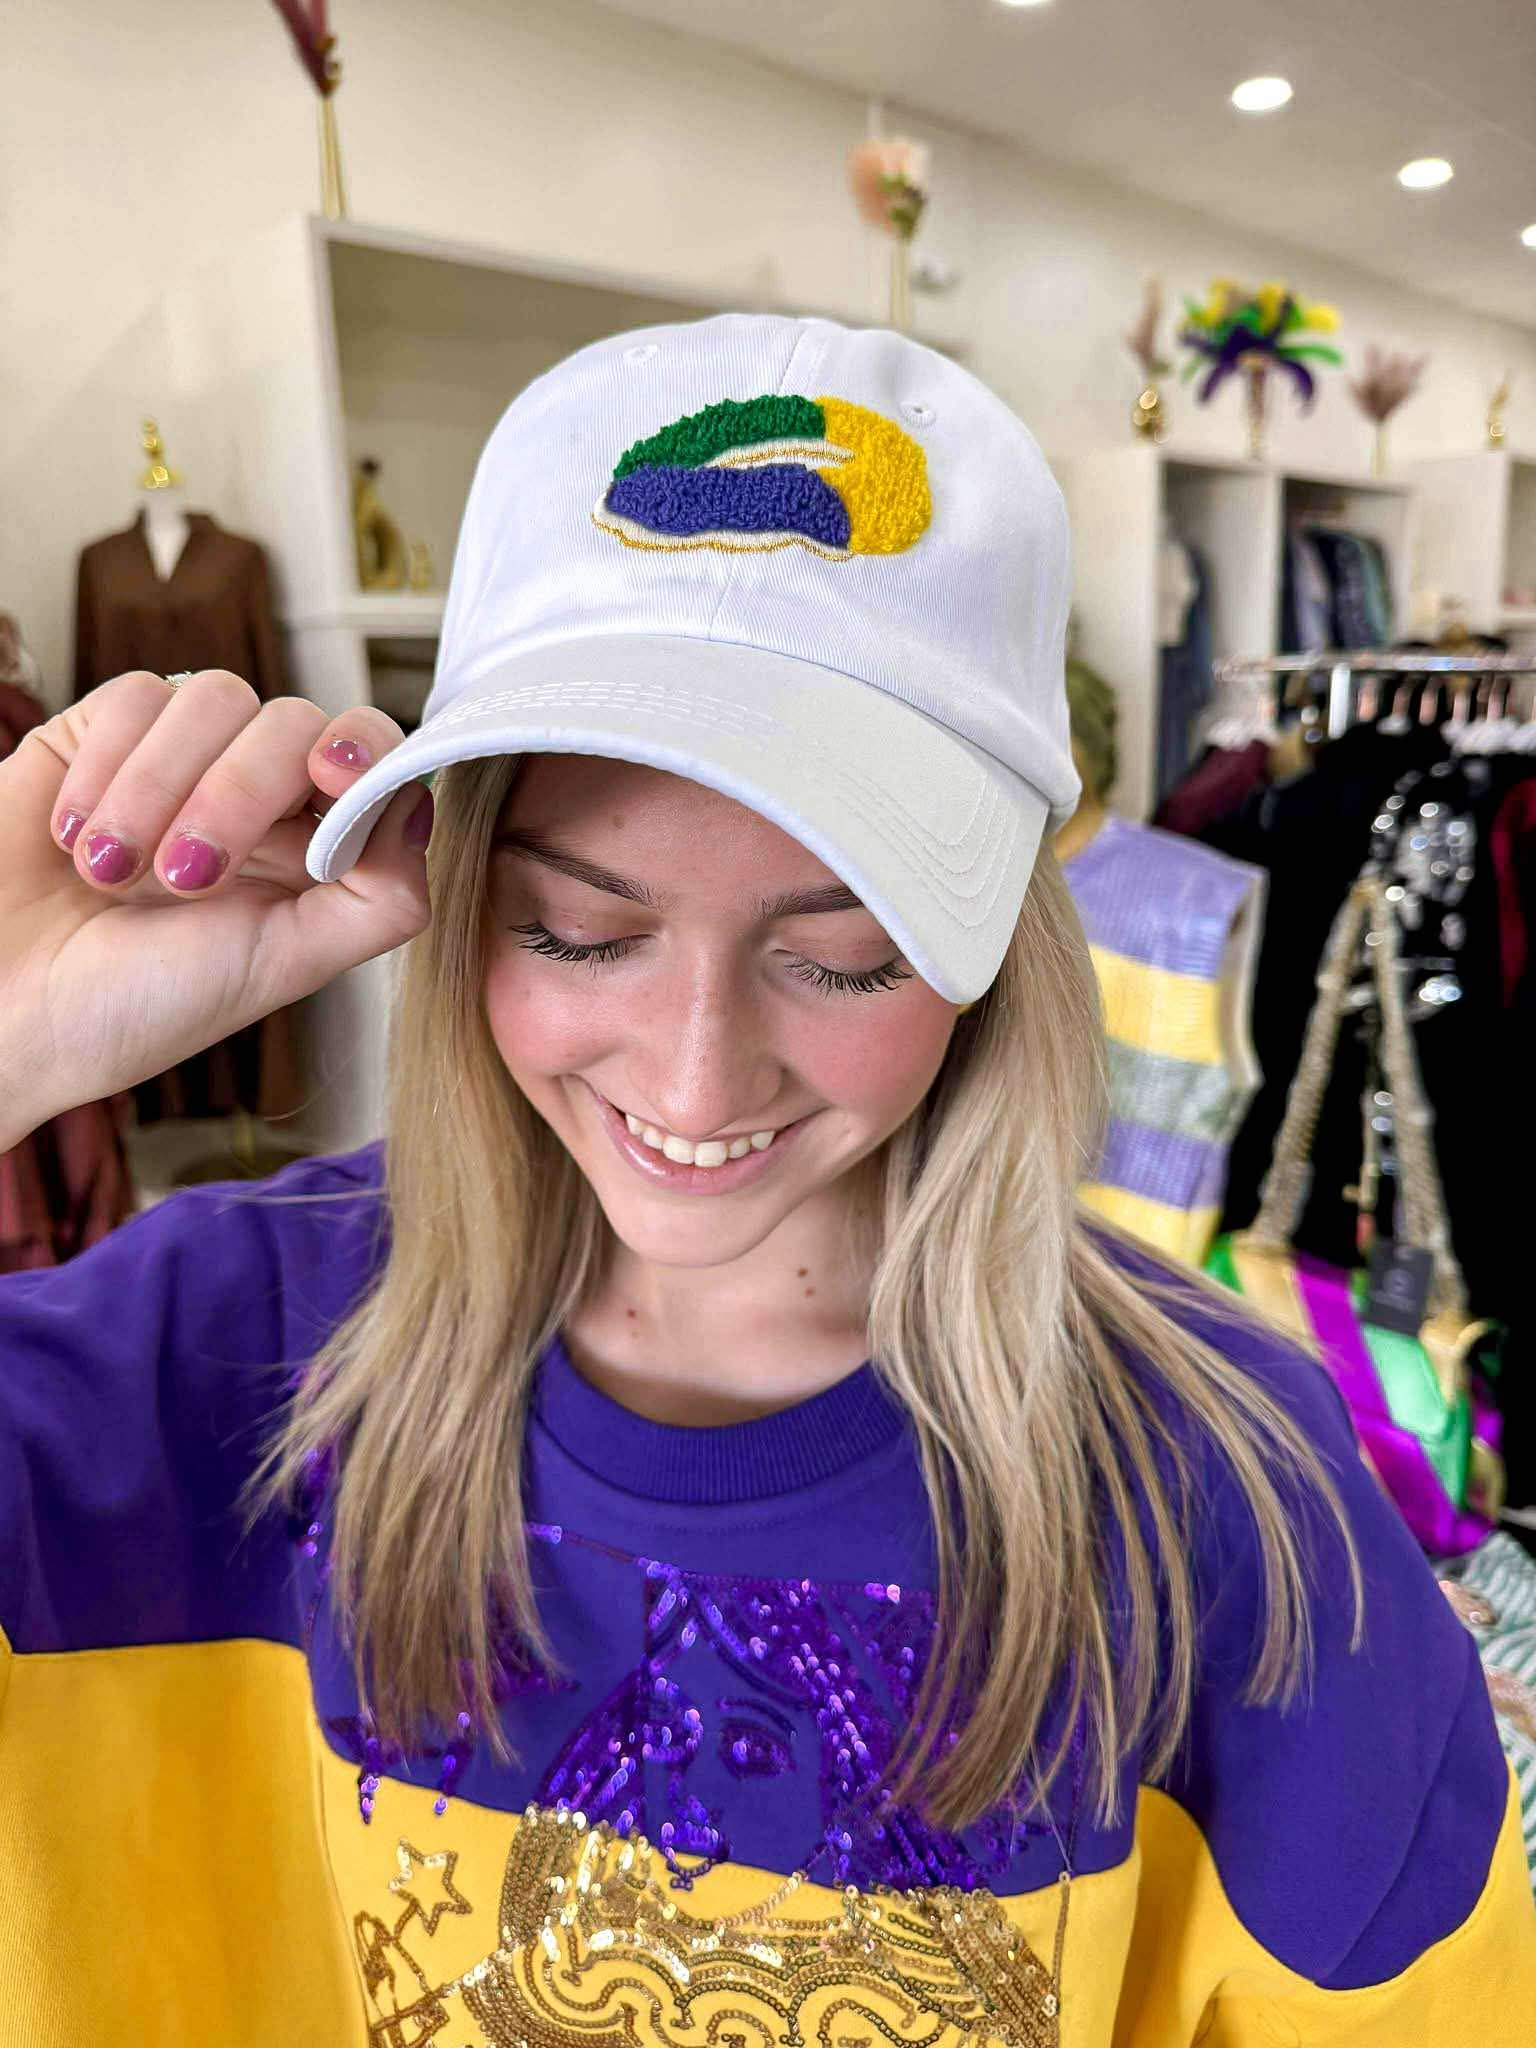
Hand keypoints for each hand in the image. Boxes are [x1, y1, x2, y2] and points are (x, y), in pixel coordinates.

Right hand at [0, 669, 432, 1147]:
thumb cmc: (129, 1010)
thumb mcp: (277, 969)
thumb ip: (375, 900)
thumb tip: (419, 809)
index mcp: (307, 855)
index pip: (368, 760)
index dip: (364, 749)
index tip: (333, 775)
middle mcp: (253, 801)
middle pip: (294, 723)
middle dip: (240, 795)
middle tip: (182, 878)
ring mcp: (177, 763)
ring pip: (215, 698)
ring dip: (162, 787)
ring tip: (110, 874)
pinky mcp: (97, 734)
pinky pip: (136, 697)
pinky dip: (107, 769)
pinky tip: (74, 839)